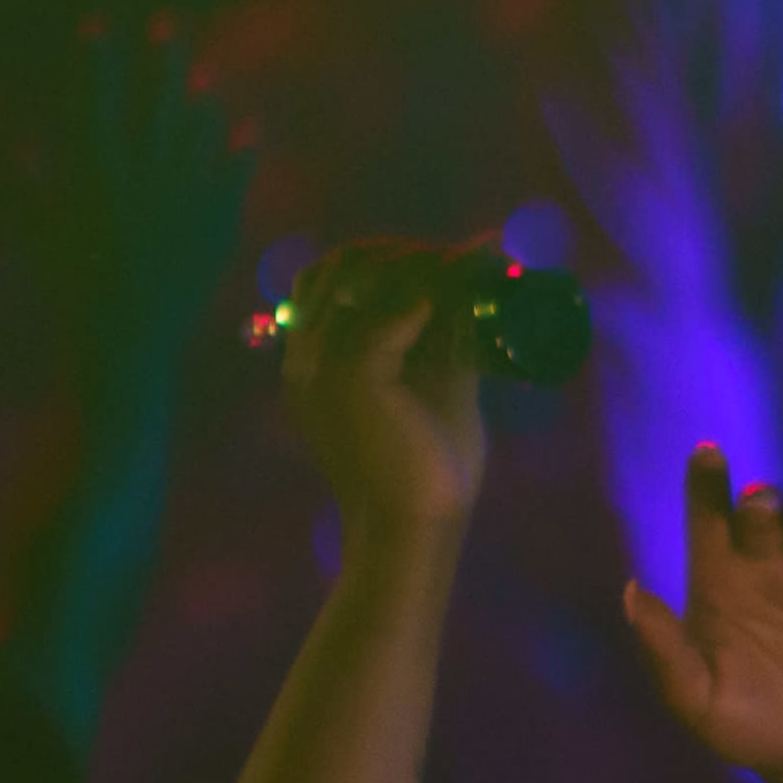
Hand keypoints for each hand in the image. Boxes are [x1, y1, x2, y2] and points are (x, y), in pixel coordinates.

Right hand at [53, 13, 254, 414]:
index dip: (97, 63)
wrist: (123, 339)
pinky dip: (240, 156)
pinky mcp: (210, 231)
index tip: (99, 25)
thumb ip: (34, 191)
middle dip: (158, 63)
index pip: (93, 105)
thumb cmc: (72, 290)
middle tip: (168, 22)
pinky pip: (230, 184)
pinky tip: (248, 127)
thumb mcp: (42, 237)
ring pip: (192, 140)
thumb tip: (25, 149)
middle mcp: (137, 183)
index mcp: (92, 178)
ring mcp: (178, 205)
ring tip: (204, 69)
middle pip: (151, 110)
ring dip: (198, 102)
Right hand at [282, 241, 487, 547]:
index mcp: (313, 362)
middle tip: (456, 256)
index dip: (380, 258)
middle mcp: (305, 358)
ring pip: (358, 280)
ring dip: (411, 263)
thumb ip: (446, 348)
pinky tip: (455, 289)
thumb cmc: (428, 472)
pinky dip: (424, 295)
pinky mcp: (353, 379)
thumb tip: (477, 304)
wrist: (417, 529)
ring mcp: (321, 366)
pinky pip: (387, 317)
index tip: (440, 257)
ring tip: (460, 264)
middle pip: (337, 269)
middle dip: (397, 252)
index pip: (327, 282)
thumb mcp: (437, 392)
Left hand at [618, 446, 782, 771]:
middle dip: (762, 497)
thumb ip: (663, 649)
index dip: (706, 481)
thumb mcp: (692, 697)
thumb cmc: (742, 725)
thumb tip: (631, 592)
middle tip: (760, 505)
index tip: (707, 452)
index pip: (709, 515)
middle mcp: (766, 565)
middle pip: (762, 510)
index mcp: (718, 578)